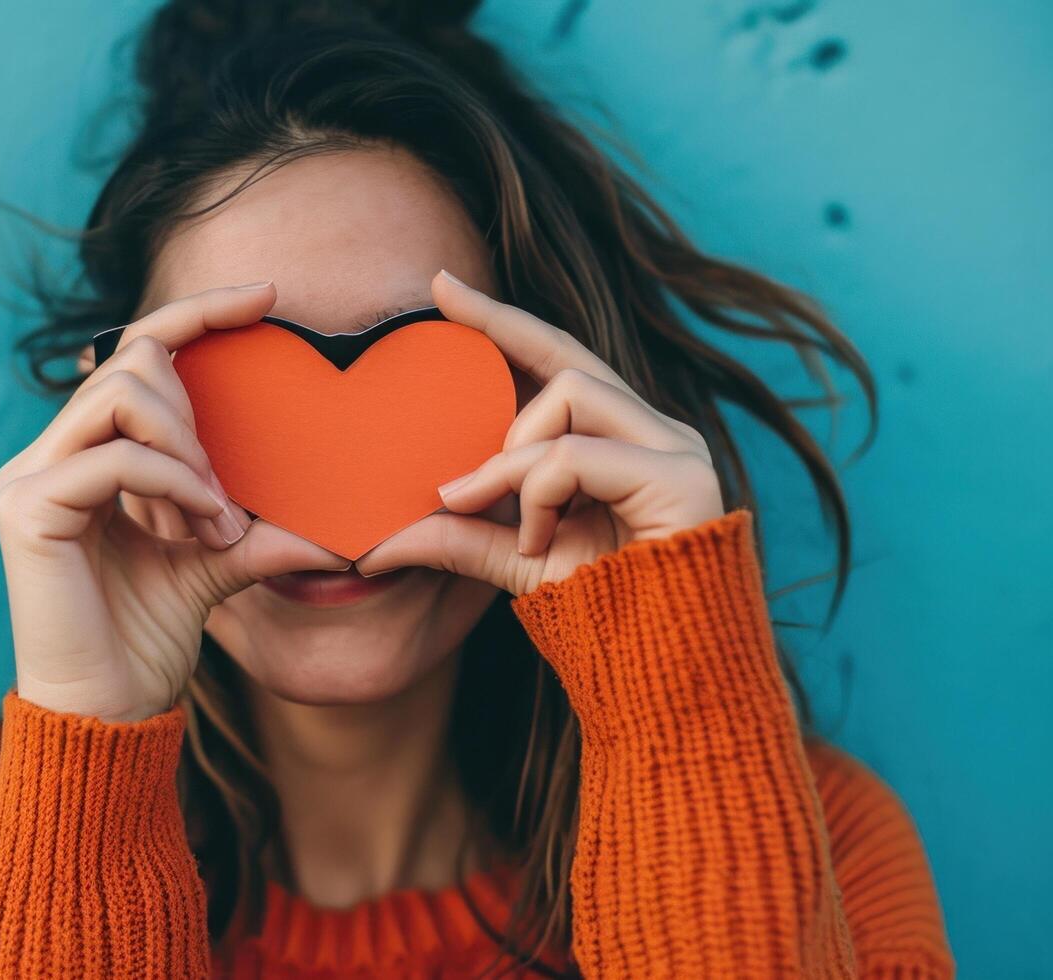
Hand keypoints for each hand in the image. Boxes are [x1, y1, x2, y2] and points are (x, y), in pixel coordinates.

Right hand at [0, 282, 348, 721]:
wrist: (106, 716)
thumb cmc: (147, 643)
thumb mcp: (214, 567)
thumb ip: (256, 529)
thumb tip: (335, 522)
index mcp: (85, 455)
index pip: (138, 352)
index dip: (200, 314)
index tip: (269, 300)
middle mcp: (49, 454)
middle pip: (131, 359)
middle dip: (196, 410)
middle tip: (224, 492)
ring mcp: (30, 476)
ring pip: (119, 394)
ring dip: (188, 447)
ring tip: (214, 514)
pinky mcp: (27, 508)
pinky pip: (114, 456)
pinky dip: (173, 482)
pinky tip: (201, 525)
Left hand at [356, 270, 723, 595]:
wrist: (662, 673)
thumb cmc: (600, 613)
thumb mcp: (512, 562)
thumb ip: (456, 537)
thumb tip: (372, 542)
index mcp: (619, 440)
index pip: (556, 361)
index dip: (502, 321)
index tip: (440, 287)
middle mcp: (654, 430)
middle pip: (564, 355)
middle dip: (498, 326)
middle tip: (438, 301)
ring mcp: (674, 447)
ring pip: (565, 396)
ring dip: (511, 457)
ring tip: (505, 520)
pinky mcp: (680, 476)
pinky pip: (574, 456)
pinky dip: (537, 496)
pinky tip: (537, 542)